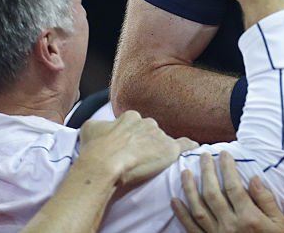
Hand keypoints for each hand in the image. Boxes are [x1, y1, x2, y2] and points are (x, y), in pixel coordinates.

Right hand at [78, 111, 197, 186]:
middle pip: (150, 133)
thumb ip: (99, 124)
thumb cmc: (94, 149)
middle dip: (144, 144)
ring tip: (148, 166)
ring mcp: (160, 136)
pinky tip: (194, 149)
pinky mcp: (170, 149)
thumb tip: (100, 127)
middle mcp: (147, 123)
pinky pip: (185, 145)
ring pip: (162, 142)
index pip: (135, 125)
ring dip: (157, 151)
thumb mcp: (90, 128)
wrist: (104, 165)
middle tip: (135, 160)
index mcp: (130, 117)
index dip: (130, 138)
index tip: (126, 149)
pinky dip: (189, 147)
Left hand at [171, 151, 283, 232]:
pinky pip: (191, 228)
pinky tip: (175, 200)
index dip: (227, 168)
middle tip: (203, 156)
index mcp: (248, 217)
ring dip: (189, 189)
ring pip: (198, 208)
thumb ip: (266, 200)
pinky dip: (181, 214)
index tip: (224, 154)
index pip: (233, 186)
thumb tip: (254, 178)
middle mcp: (229, 225)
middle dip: (207, 172)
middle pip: (212, 194)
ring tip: (185, 172)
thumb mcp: (278, 222)